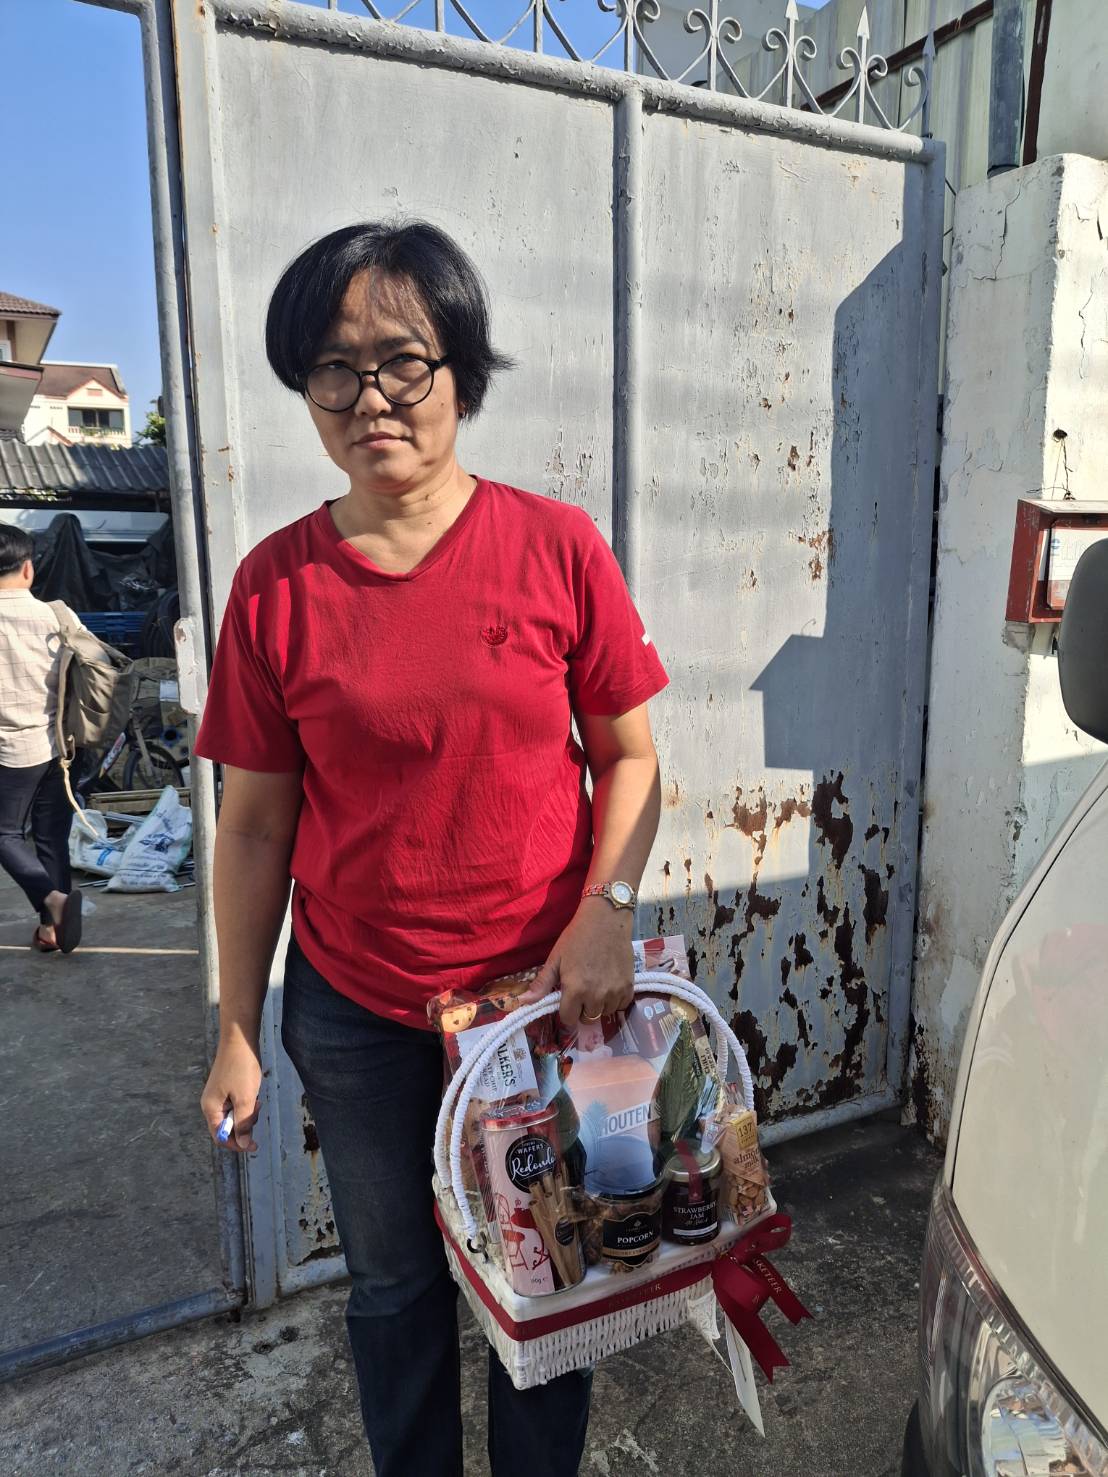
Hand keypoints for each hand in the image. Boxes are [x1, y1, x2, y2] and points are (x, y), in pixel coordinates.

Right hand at [201, 1033, 261, 1152]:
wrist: (240, 1040)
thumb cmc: (242, 1069)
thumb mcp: (246, 1099)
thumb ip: (243, 1123)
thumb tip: (244, 1144)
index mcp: (211, 1109)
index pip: (220, 1137)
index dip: (237, 1144)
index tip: (255, 1144)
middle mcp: (210, 1104)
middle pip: (226, 1128)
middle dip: (244, 1126)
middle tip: (257, 1111)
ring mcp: (217, 1095)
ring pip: (232, 1116)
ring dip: (246, 1114)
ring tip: (256, 1100)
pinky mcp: (225, 1087)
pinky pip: (235, 1104)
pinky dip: (245, 1104)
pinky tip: (253, 1093)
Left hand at [520, 899, 634, 1027]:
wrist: (606, 919)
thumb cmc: (576, 937)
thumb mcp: (555, 959)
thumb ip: (541, 984)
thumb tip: (523, 1003)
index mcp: (575, 990)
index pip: (569, 1019)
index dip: (566, 1011)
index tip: (567, 1000)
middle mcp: (596, 996)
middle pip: (587, 1019)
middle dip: (582, 1009)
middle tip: (581, 992)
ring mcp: (615, 992)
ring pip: (605, 1013)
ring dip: (599, 1006)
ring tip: (596, 987)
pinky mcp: (629, 986)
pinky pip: (621, 1005)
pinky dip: (615, 1001)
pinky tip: (609, 986)